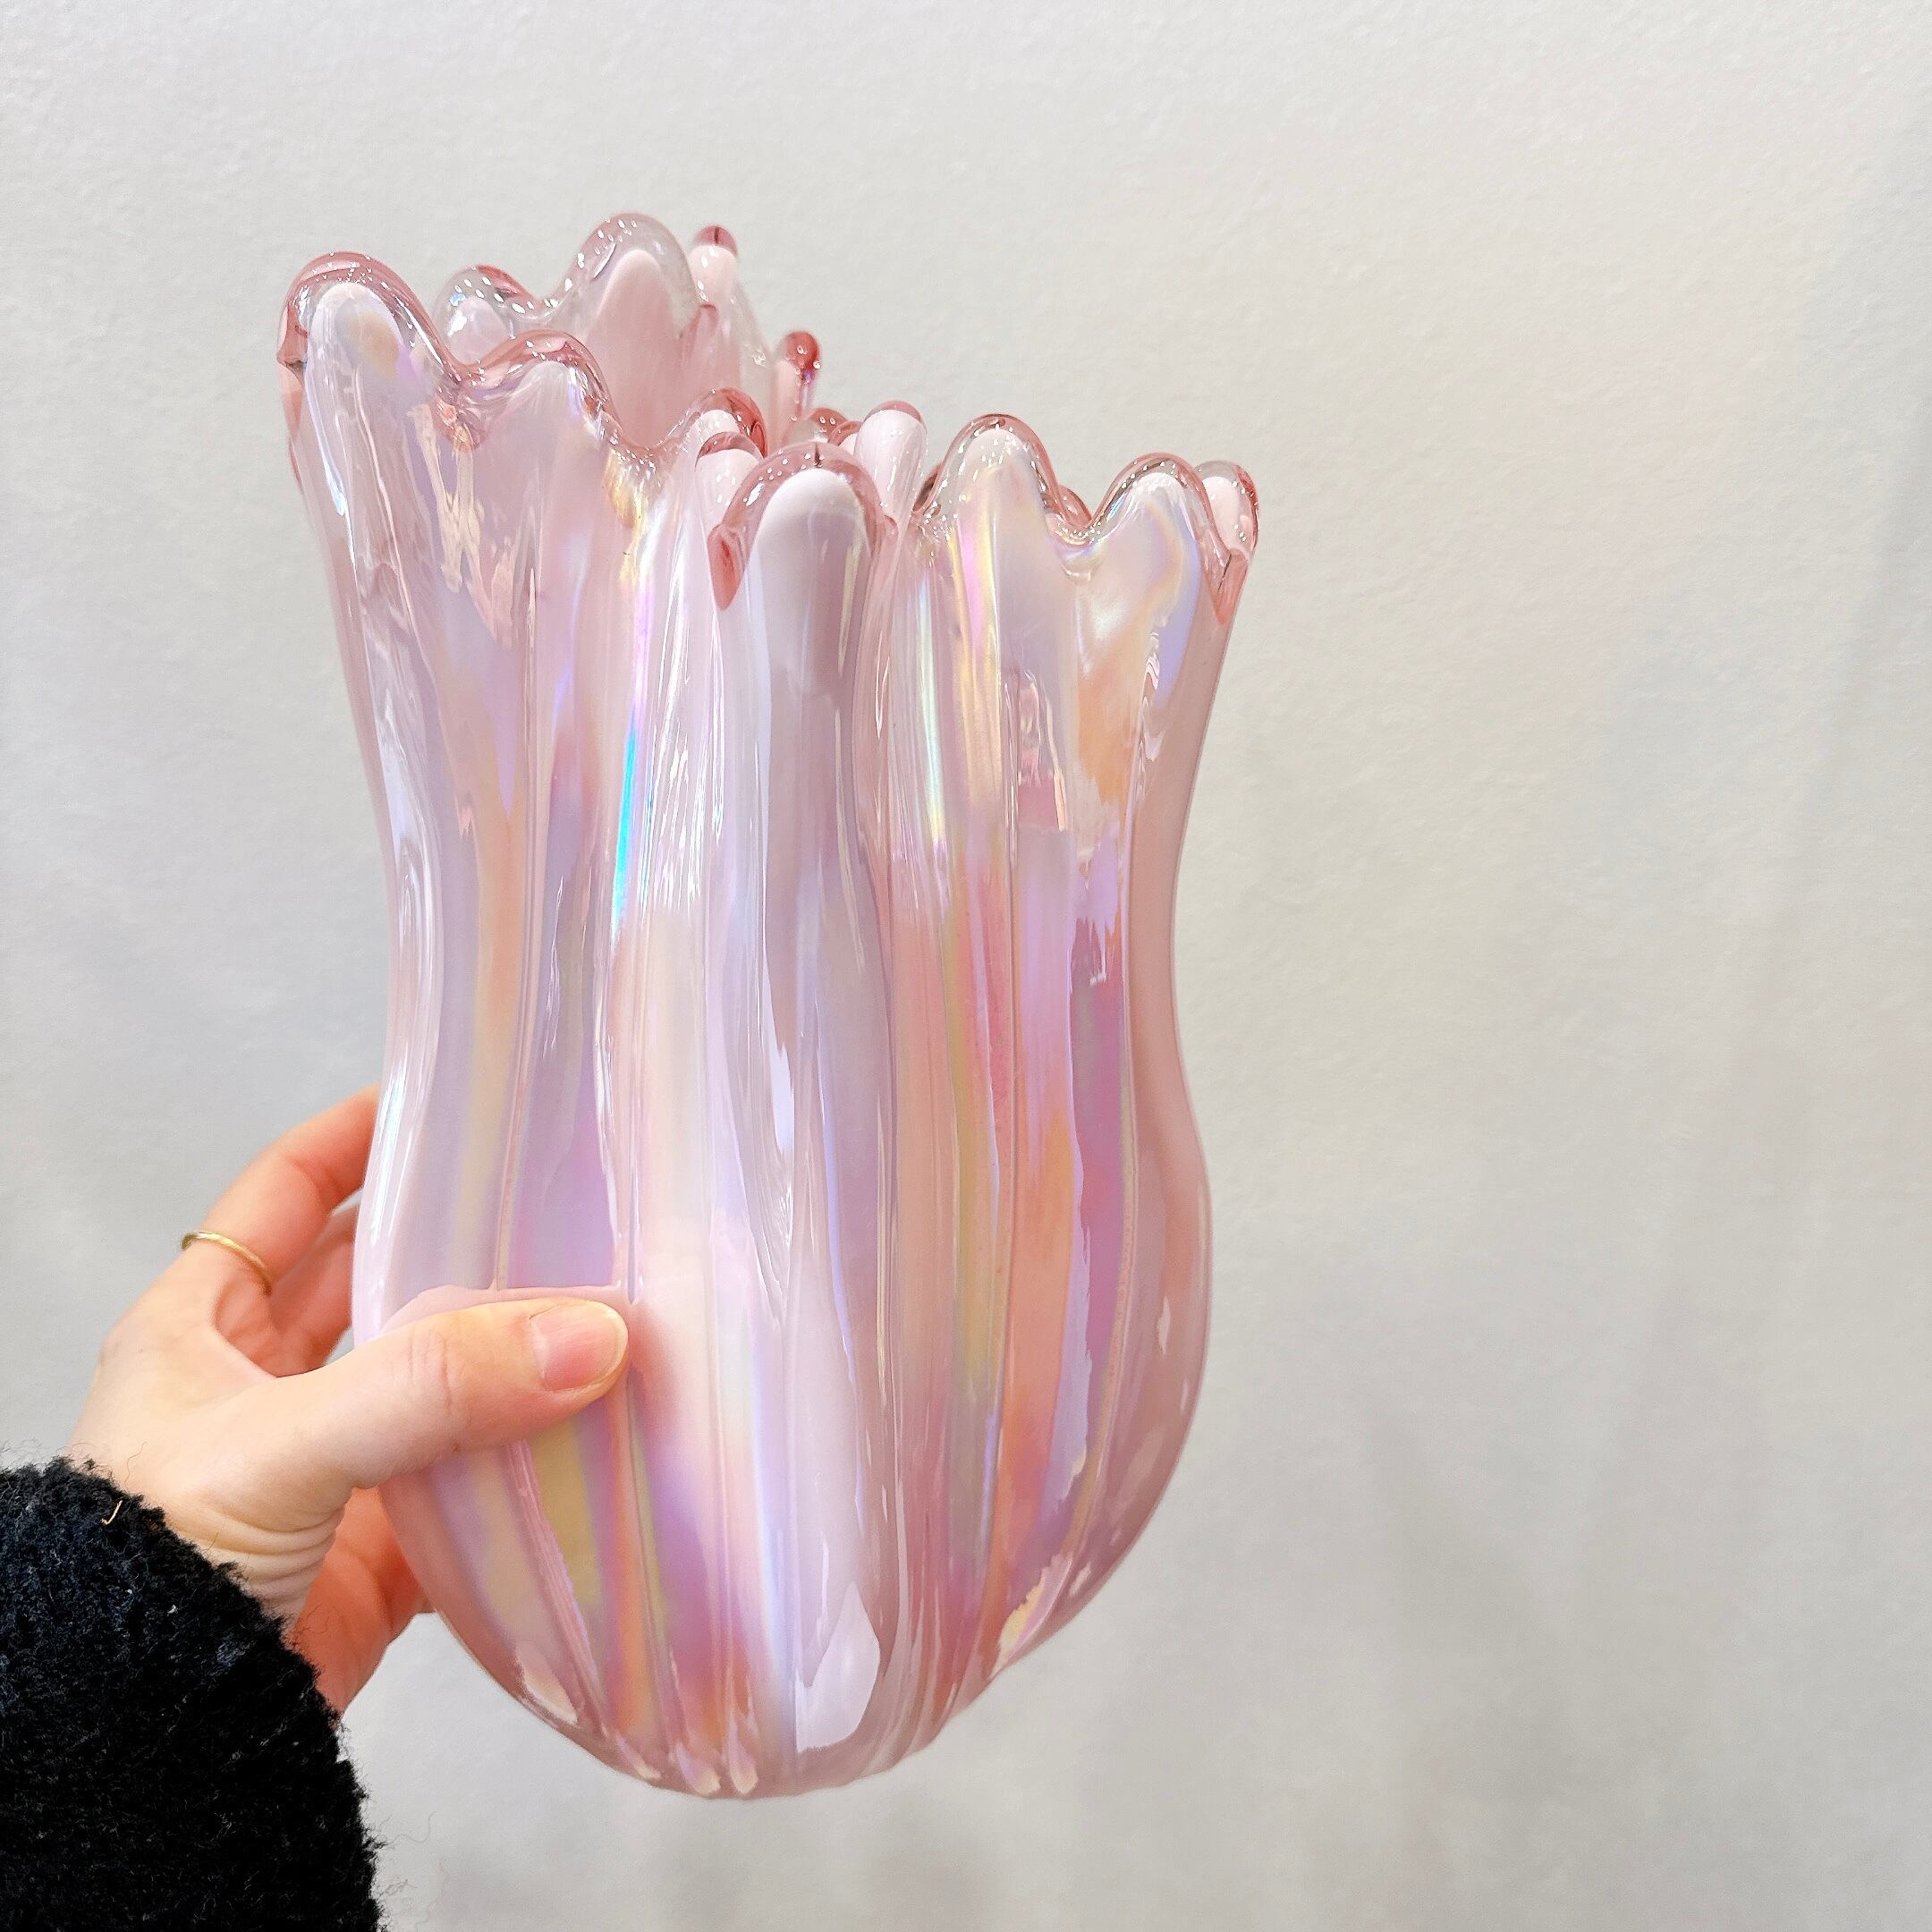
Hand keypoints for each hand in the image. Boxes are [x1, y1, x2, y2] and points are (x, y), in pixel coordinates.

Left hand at [67, 1089, 629, 1709]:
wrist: (145, 1745)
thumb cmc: (149, 1565)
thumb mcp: (281, 1442)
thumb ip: (433, 1383)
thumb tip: (590, 1333)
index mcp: (204, 1327)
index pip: (286, 1193)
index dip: (356, 1136)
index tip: (447, 1097)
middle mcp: (267, 1385)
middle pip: (379, 1281)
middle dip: (459, 1244)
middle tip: (561, 1204)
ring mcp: (329, 1468)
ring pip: (435, 1383)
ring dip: (505, 1357)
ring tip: (602, 1305)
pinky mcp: (381, 1551)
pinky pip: (472, 1487)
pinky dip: (530, 1466)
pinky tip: (595, 1434)